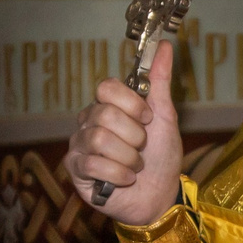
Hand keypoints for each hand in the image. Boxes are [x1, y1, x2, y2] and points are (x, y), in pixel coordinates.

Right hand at [64, 40, 182, 226]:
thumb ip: (160, 82)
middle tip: (142, 147)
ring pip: (100, 140)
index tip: (147, 118)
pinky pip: (93, 165)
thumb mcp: (165, 117)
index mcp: (109, 106)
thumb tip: (166, 46)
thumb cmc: (162, 156)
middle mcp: (89, 122)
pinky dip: (119, 174)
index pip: (106, 87)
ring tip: (136, 166)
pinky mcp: (76, 170)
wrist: (161, 195)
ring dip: (129, 157)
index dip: (130, 103)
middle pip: (105, 114)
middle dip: (135, 136)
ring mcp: (80, 146)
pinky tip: (126, 179)